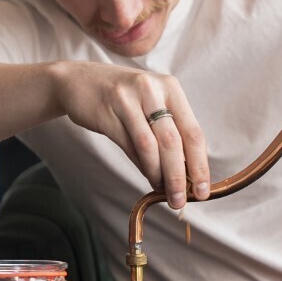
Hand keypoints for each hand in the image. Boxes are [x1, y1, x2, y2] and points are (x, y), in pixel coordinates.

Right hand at [50, 61, 209, 208]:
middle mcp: (151, 90)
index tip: (203, 190)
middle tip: (180, 200)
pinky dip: (142, 166)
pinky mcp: (106, 113)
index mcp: (170, 88)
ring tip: (164, 192)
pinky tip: (148, 177)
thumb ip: (170, 130)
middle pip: (173, 141)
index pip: (193, 131)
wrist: (78, 80)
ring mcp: (127, 100)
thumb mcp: (152, 103)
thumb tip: (187, 172)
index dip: (200, 164)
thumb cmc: (123, 96)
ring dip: (159, 175)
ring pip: (150, 146)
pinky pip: (129, 146)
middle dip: (179, 176)